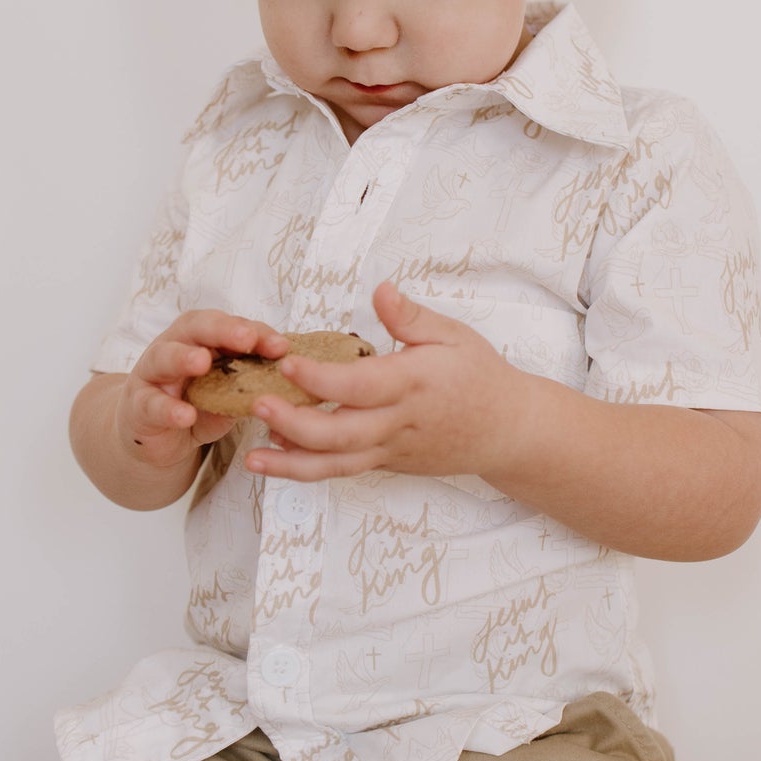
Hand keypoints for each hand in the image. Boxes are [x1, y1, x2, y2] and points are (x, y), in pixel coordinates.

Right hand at [115, 311, 289, 471]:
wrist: (154, 437)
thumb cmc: (193, 406)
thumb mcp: (226, 396)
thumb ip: (248, 388)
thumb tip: (288, 387)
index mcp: (201, 340)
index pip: (229, 326)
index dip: (255, 332)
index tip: (280, 346)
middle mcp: (174, 347)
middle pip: (195, 328)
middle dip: (222, 330)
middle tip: (246, 338)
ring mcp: (151, 375)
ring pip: (164, 357)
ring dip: (183, 357)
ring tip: (202, 362)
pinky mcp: (137, 406)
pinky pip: (151, 404)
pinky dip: (168, 409)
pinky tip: (185, 415)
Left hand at [244, 281, 538, 483]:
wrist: (508, 431)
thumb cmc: (479, 376)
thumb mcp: (454, 336)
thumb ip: (411, 317)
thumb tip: (381, 289)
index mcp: (413, 384)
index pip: (361, 385)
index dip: (321, 377)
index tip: (287, 362)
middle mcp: (399, 422)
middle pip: (340, 432)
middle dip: (295, 423)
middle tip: (257, 405)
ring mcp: (391, 449)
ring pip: (337, 463)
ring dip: (292, 462)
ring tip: (253, 457)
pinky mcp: (386, 464)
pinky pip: (343, 470)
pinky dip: (308, 469)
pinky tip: (275, 459)